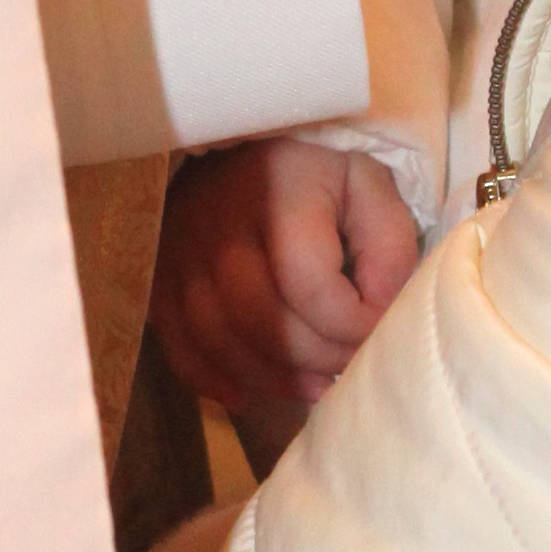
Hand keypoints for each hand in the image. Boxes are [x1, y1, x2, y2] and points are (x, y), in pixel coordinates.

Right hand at [151, 136, 423, 427]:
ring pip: (218, 337)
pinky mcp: (161, 277)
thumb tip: (376, 317)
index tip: (377, 329)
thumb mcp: (372, 192)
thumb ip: (389, 249)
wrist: (248, 156)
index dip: (351, 324)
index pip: (309, 282)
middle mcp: (219, 219)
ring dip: (273, 376)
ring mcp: (181, 249)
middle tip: (348, 365)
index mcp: (281, 187)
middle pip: (260, 317)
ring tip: (315, 386)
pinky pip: (179, 343)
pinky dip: (214, 378)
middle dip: (316, 356)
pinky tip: (250, 395)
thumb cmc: (322, 181)